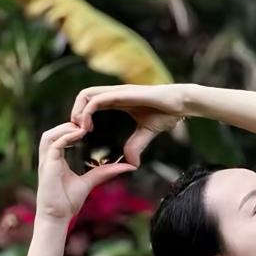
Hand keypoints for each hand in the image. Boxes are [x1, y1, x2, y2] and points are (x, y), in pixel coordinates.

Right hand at [35, 121, 137, 220]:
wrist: (56, 217)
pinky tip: (80, 134)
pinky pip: (54, 145)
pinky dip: (66, 137)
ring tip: (82, 127)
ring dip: (64, 128)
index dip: (70, 129)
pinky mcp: (48, 166)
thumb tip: (128, 167)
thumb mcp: (90, 182)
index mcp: (55, 160)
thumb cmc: (68, 203)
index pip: (58, 138)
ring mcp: (46, 162)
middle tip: (86, 122)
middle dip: (66, 125)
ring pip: (49, 135)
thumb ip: (104, 172)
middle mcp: (48, 159)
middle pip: (51, 133)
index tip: (88, 127)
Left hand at [69, 84, 188, 169]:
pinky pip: (96, 100)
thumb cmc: (167, 113)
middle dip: (75, 113)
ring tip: (79, 130)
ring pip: (85, 95)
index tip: (83, 134)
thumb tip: (131, 163)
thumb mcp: (147, 132)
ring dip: (77, 112)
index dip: (83, 115)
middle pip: (84, 96)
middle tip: (76, 133)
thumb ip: (136, 145)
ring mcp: (118, 92)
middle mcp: (115, 93)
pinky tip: (88, 128)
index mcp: (119, 100)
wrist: (180, 103)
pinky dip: (87, 113)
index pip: (91, 101)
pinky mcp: (122, 94)